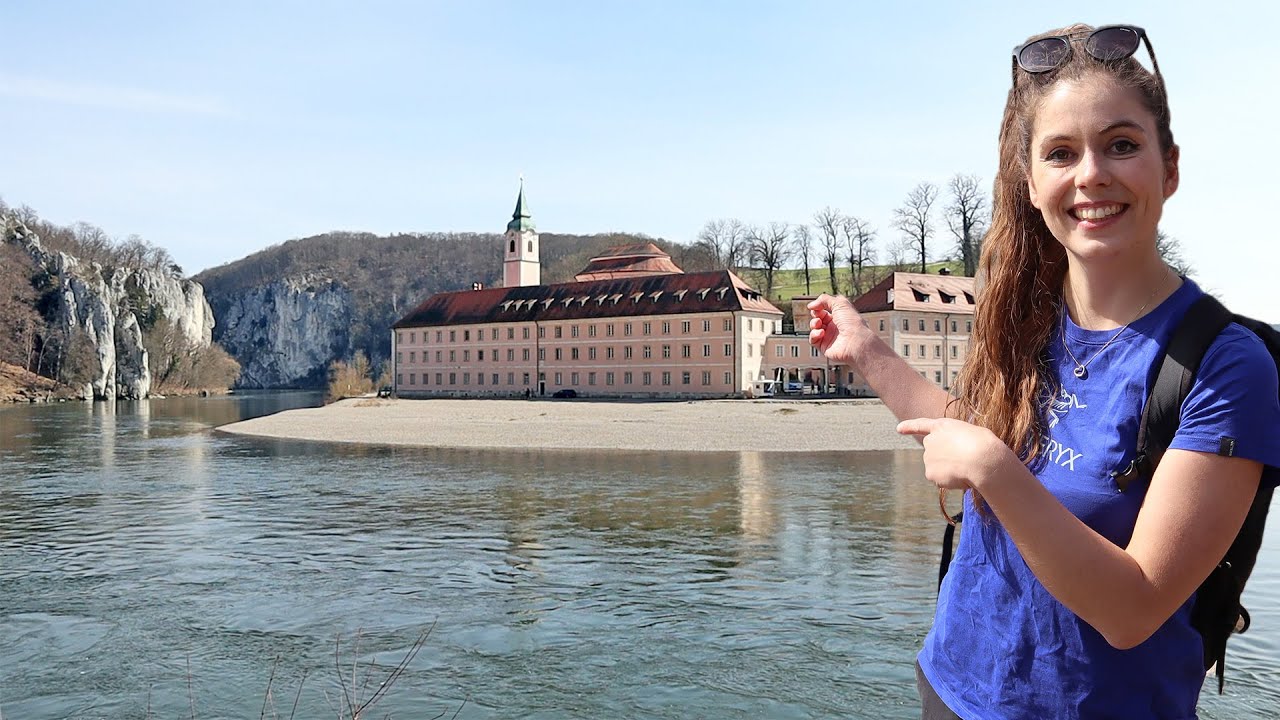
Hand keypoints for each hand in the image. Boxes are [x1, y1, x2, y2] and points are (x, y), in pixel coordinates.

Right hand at [806, 294, 866, 364]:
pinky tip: (821, 333)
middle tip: (818, 315)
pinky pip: (813, 340)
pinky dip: (814, 335)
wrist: (855, 342)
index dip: (819, 306)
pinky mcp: (824, 347)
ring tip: (819, 324)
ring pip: (814, 328)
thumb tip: (811, 305)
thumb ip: (824, 300)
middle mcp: (835, 326)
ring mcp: (830, 337)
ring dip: (814, 323)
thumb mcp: (840, 304)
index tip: (815, 306)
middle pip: (818, 318)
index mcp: (840, 316)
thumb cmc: (852, 323)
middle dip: (816, 314)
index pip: (825, 309)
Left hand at [896, 417, 1010, 491]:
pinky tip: (962, 477)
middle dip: (945, 459)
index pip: (922, 425)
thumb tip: (957, 459)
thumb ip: (960, 442)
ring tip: (966, 468)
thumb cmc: (985, 445)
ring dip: (949, 471)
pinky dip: (950, 482)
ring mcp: (928, 456)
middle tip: (964, 462)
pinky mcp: (929, 472)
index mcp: (943, 426)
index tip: (898, 429)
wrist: (982, 459)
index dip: (910, 427)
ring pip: (938, 468)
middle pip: (934, 453)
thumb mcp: (973, 435)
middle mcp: (931, 440)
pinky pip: (940, 480)